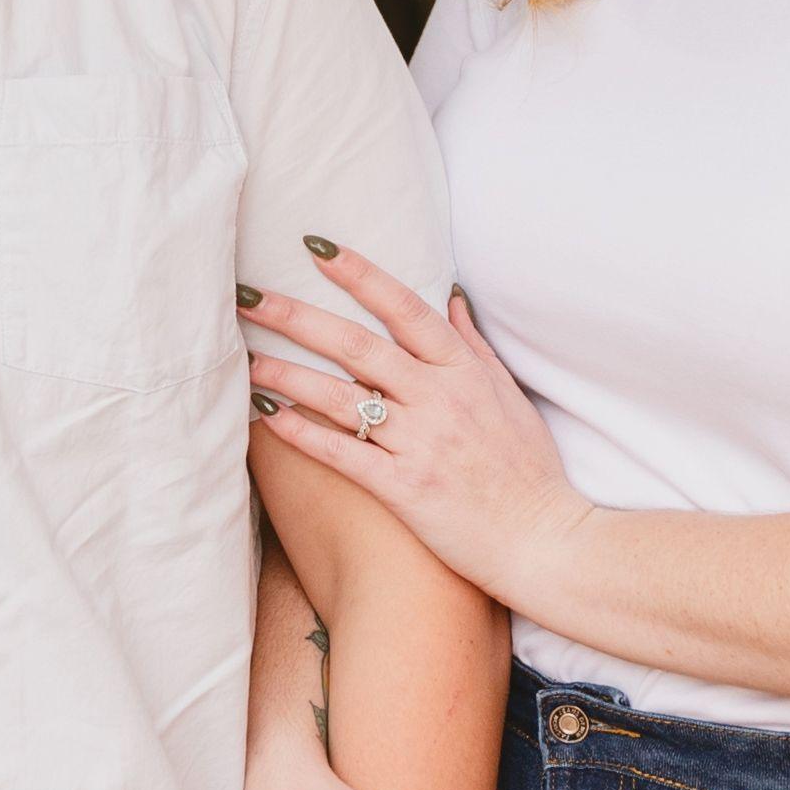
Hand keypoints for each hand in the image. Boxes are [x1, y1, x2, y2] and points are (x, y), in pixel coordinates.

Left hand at [246, 244, 590, 609]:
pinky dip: (302, 433)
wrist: (543, 539)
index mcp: (464, 371)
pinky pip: (341, 453)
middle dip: (298, 318)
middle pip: (357, 345)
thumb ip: (473, 345)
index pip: (405, 308)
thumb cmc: (528, 469)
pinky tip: (268, 417)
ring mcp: (419, 442)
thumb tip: (450, 296)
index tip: (318, 250)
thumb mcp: (509, 396)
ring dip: (287, 375)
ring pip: (340, 397)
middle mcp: (438, 399)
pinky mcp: (403, 487)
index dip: (360, 275)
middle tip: (250, 297)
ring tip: (246, 359)